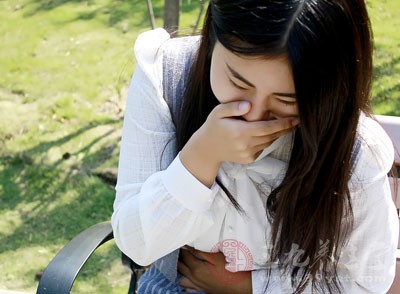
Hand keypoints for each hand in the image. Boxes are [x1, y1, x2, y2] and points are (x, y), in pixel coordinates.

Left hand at [178, 247, 251, 293]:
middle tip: (178, 248)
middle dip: (178, 257)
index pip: (184, 255)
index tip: (180, 240)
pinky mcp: (201, 289)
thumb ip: (200, 252)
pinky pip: (187, 286)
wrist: (240, 286)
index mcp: (197, 268)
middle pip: (179, 266)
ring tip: (181, 261)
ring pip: (180, 278)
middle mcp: (194, 278)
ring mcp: (197, 285)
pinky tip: (187, 274)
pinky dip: (184, 280)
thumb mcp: (216, 257)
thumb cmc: (230, 270)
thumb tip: (189, 247)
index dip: (181, 247)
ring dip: (179, 269)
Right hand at [180, 101, 297, 186]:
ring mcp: (247, 154)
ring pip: (268, 142)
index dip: (283, 124)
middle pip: (271, 136)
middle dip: (285, 129)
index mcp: (239, 131)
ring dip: (276, 134)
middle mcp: (245, 144)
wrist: (207, 149)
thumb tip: (248, 105)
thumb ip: (232, 107)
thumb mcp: (218, 112)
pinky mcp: (248, 159)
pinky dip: (266, 141)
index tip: (296, 119)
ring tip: (282, 125)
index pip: (267, 128)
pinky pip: (262, 148)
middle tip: (297, 121)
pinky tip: (262, 134)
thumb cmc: (213, 126)